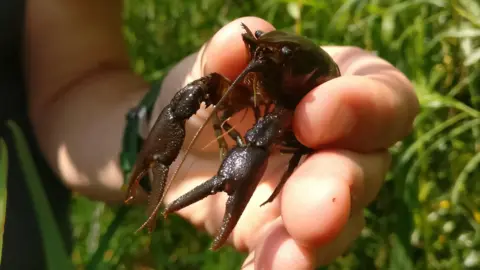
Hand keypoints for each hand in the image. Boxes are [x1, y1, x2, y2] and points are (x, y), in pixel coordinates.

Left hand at [151, 16, 418, 268]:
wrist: (172, 135)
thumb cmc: (209, 88)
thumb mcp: (211, 66)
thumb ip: (225, 53)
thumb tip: (240, 40)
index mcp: (336, 87)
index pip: (383, 94)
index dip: (363, 106)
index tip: (314, 114)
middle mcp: (336, 143)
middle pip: (367, 165)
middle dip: (343, 184)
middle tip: (317, 205)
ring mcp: (309, 190)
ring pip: (339, 218)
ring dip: (320, 239)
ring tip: (292, 259)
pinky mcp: (276, 227)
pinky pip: (290, 249)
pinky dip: (279, 263)